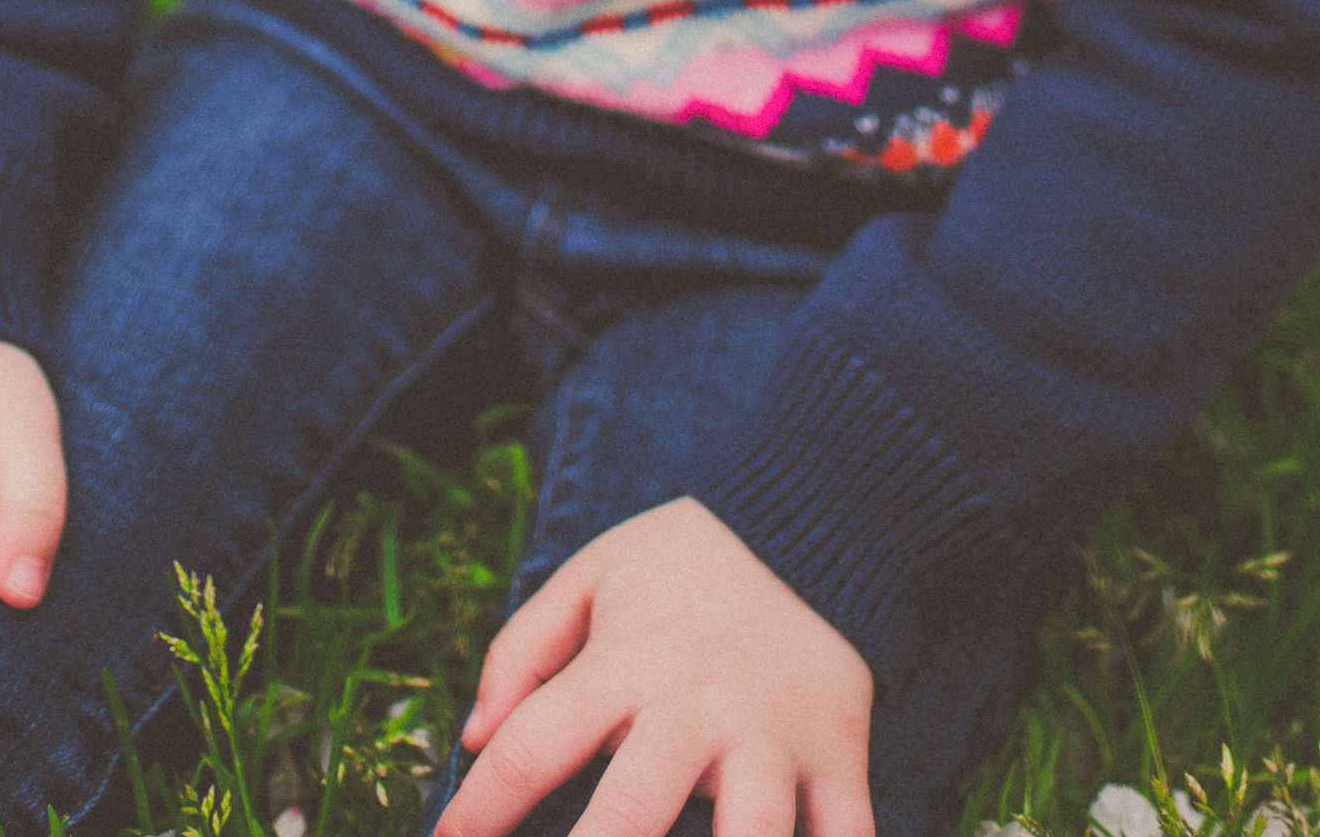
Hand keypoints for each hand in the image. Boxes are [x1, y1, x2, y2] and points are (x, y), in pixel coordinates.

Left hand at [440, 498, 873, 836]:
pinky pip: (847, 836)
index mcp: (626, 663)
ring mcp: (774, 737)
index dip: (475, 814)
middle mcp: (696, 708)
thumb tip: (472, 737)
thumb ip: (521, 650)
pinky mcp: (839, 754)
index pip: (529, 750)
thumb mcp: (592, 575)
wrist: (808, 515)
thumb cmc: (684, 565)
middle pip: (630, 816)